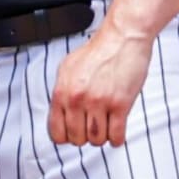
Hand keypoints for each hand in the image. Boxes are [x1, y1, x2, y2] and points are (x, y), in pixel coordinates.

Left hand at [48, 24, 152, 146]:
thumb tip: (60, 113)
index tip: (73, 133)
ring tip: (105, 127)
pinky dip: (117, 139)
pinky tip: (117, 130)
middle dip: (85, 137)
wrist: (122, 37)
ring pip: (96, 140)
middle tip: (92, 127)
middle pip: (77, 139)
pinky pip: (116, 136)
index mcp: (62, 91)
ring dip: (102, 137)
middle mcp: (78, 98)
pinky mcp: (120, 104)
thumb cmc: (98, 51)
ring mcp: (99, 102)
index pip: (56, 131)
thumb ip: (62, 91)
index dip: (65, 136)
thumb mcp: (68, 68)